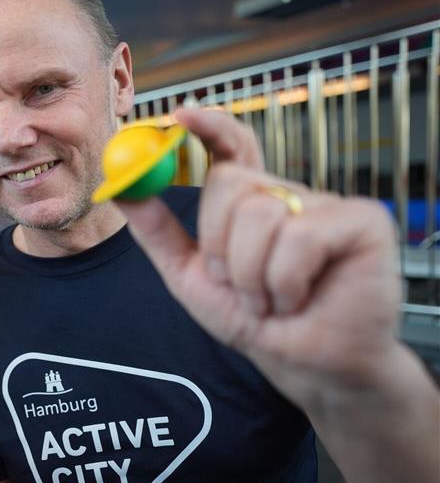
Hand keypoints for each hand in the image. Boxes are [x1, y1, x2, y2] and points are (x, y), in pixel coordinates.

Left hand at [115, 108, 403, 405]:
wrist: (304, 365)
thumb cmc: (256, 321)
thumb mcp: (190, 276)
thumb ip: (157, 231)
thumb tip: (120, 187)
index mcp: (251, 202)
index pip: (230, 147)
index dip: (207, 125)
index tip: (178, 116)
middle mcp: (287, 195)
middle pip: (229, 183)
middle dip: (217, 245)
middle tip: (236, 285)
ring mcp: (326, 205)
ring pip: (260, 214)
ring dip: (251, 275)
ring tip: (271, 300)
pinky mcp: (362, 222)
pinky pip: (299, 238)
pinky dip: (284, 282)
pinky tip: (298, 300)